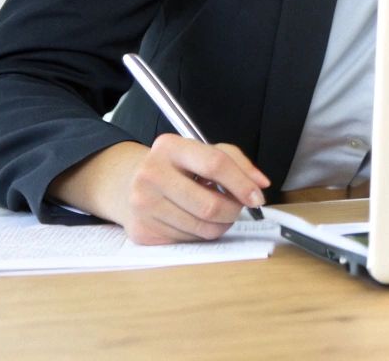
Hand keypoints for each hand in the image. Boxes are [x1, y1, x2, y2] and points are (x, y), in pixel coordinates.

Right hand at [52, 135, 269, 244]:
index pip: (215, 164)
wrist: (128, 185)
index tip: (257, 197)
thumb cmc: (176, 168)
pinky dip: (200, 233)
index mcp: (169, 147)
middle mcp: (150, 174)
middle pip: (210, 205)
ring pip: (203, 228)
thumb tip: (260, 185)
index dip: (242, 184)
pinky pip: (188, 241)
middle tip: (236, 207)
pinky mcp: (141, 231)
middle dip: (233, 210)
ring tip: (214, 211)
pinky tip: (192, 219)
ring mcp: (142, 205)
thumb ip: (236, 162)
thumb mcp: (202, 152)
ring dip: (220, 224)